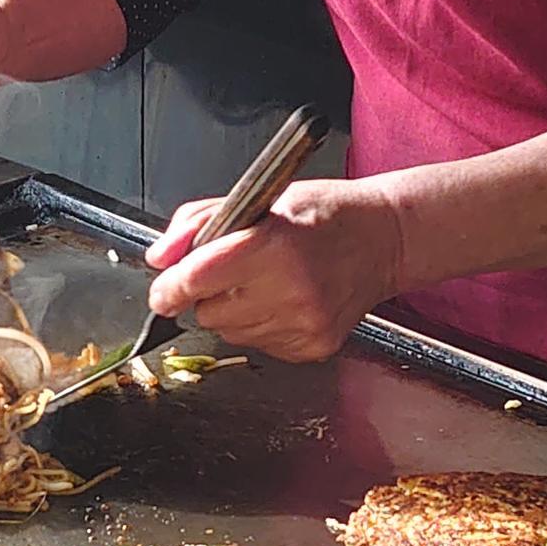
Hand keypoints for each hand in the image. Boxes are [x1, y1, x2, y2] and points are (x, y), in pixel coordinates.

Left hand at [145, 178, 405, 362]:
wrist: (385, 240)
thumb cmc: (325, 214)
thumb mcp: (259, 198)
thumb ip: (199, 223)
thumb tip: (161, 258)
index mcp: (276, 246)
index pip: (198, 279)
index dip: (170, 288)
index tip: (163, 291)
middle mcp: (292, 290)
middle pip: (209, 312)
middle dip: (209, 293)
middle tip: (237, 269)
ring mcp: (305, 324)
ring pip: (230, 333)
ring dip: (235, 311)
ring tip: (268, 281)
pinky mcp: (314, 347)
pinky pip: (258, 346)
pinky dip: (261, 325)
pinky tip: (286, 300)